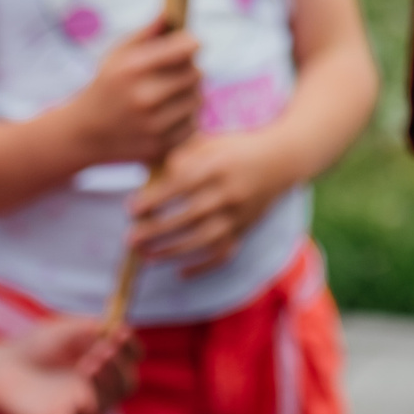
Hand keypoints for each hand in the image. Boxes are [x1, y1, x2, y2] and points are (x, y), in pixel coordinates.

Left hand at [0, 317, 139, 413]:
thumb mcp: (63, 329)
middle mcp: (98, 386)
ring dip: (107, 380)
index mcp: (103, 361)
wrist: (1, 369)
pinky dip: (86, 410)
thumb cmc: (34, 347)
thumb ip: (89, 327)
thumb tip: (118, 326)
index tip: (121, 333)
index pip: (131, 358)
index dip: (130, 347)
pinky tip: (78, 398)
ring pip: (110, 401)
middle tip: (105, 350)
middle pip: (128, 383)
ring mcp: (84, 406)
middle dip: (121, 365)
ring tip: (88, 363)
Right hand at [61, 19, 203, 168]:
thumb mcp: (117, 54)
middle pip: (196, 73)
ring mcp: (153, 125)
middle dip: (189, 69)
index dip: (190, 43)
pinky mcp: (160, 146)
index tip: (187, 45)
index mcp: (133, 68)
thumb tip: (171, 11)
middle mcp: (144, 97)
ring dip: (189, 94)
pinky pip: (193, 124)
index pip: (187, 47)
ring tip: (170, 93)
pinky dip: (185, 118)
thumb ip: (147, 33)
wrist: (84, 134)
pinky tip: (167, 115)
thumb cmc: (106, 86)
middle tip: (175, 71)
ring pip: (198, 98)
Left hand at [130, 132, 283, 274]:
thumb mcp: (210, 141)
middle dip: (157, 230)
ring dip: (172, 251)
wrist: (283, 159)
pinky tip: (180, 272)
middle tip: (130, 238)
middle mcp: (230, 191)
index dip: (156, 198)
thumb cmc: (237, 147)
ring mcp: (239, 214)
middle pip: (190, 216)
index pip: (182, 184)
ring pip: (203, 239)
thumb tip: (151, 175)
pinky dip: (202, 267)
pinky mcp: (246, 229)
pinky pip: (224, 254)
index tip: (132, 208)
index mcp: (218, 165)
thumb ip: (181, 155)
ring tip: (146, 256)